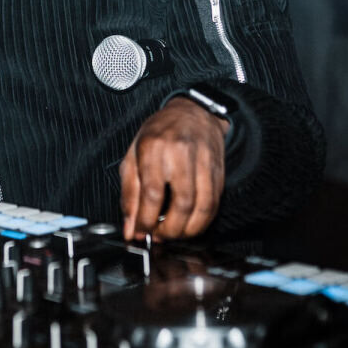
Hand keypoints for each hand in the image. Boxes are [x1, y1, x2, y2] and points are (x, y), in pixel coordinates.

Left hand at [119, 98, 228, 241]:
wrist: (193, 112)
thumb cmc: (159, 133)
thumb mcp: (133, 155)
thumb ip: (129, 193)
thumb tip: (129, 227)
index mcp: (153, 147)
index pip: (152, 193)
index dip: (146, 220)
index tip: (139, 232)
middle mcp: (180, 153)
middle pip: (181, 204)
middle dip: (169, 230)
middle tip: (157, 236)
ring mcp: (203, 162)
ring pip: (202, 207)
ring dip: (187, 230)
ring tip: (173, 233)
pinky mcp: (218, 171)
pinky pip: (214, 204)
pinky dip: (202, 222)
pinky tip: (189, 225)